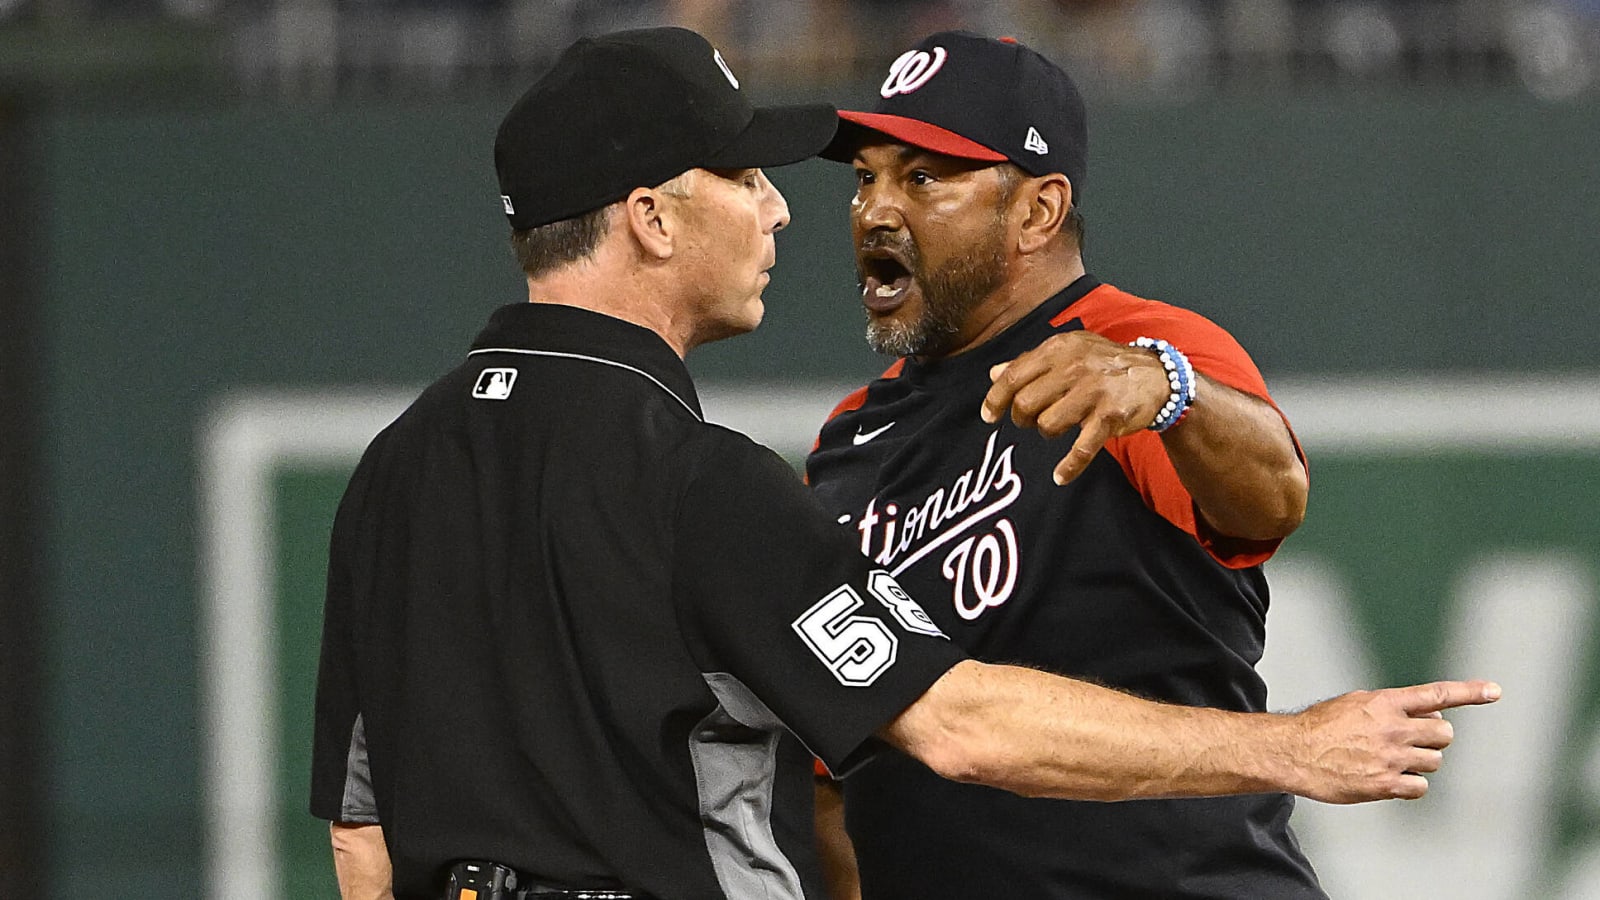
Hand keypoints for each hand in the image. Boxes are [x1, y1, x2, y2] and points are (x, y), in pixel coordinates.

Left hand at [980, 331, 1169, 484]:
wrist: (1156, 376)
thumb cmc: (1104, 364)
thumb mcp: (1068, 351)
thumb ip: (1031, 362)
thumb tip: (994, 374)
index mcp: (1059, 349)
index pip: (1013, 375)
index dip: (995, 399)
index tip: (988, 416)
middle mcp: (1075, 367)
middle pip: (1026, 403)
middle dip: (1022, 419)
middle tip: (1031, 422)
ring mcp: (1093, 393)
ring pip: (1048, 425)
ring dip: (1046, 433)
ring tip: (1057, 428)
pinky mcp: (1110, 417)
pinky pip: (1081, 449)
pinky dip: (1069, 466)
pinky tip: (1060, 476)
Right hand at [1289, 680, 1501, 803]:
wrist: (1293, 752)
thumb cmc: (1320, 726)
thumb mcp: (1355, 702)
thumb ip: (1391, 706)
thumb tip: (1425, 713)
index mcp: (1385, 702)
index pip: (1437, 694)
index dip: (1470, 692)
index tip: (1495, 691)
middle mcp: (1393, 728)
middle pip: (1443, 734)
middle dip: (1433, 738)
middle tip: (1412, 742)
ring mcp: (1391, 757)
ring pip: (1434, 761)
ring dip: (1421, 761)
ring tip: (1393, 760)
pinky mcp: (1385, 784)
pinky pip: (1420, 787)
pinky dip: (1410, 785)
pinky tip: (1390, 779)